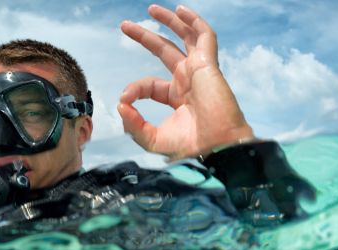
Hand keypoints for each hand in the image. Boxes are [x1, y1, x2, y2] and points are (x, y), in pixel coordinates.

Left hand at [118, 4, 253, 160]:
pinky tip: (180, 10)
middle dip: (145, 37)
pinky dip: (194, 21)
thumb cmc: (191, 147)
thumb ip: (133, 124)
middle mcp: (188, 81)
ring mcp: (199, 71)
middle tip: (125, 26)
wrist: (216, 147)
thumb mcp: (152, 139)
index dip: (134, 88)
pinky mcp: (208, 64)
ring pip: (185, 37)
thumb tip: (120, 104)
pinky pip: (204, 36)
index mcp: (177, 98)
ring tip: (151, 10)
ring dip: (170, 21)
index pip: (149, 84)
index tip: (125, 99)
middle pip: (165, 51)